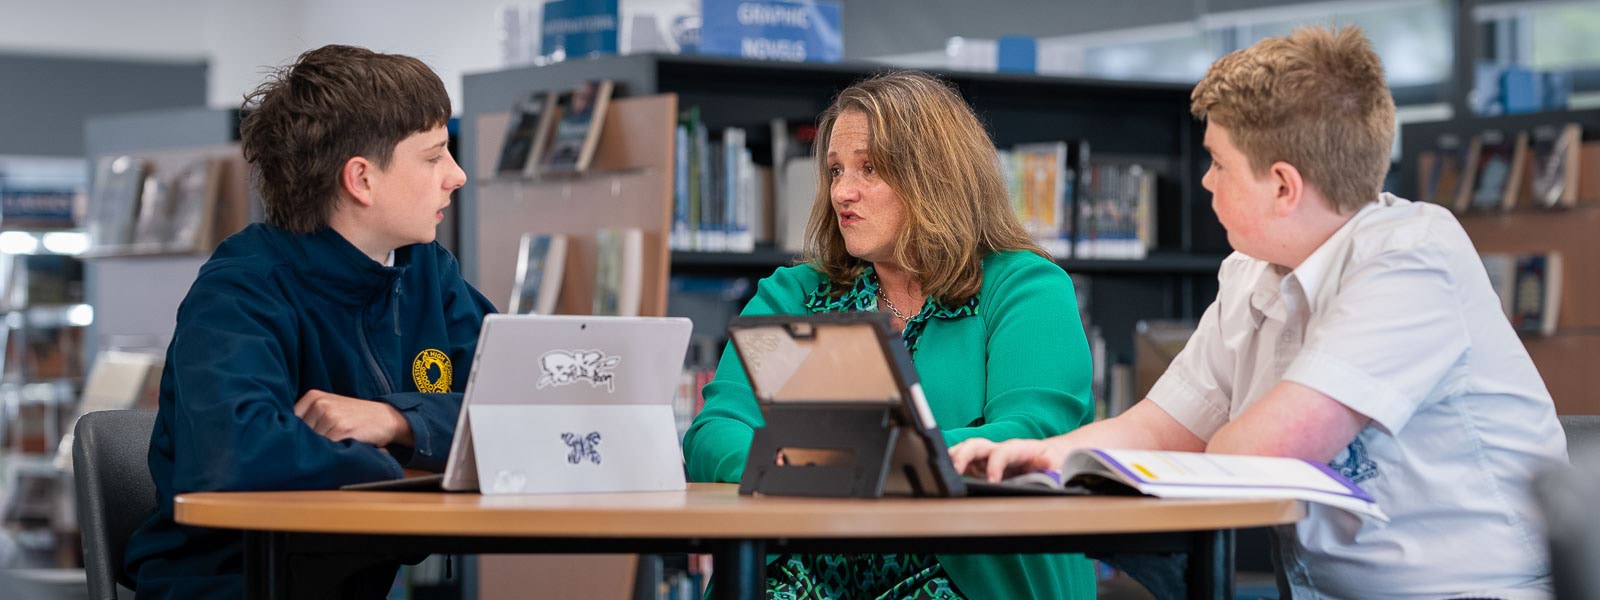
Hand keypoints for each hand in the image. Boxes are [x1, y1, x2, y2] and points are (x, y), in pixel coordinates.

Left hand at [293, 390, 412, 447]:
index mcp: (313, 396)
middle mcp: (319, 403)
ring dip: (317, 450)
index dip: (293, 435)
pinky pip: (325, 448)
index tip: (297, 443)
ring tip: (333, 448)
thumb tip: (282, 439)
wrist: (386, 418)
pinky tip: (339, 450)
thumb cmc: (355, 418)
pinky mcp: (340, 429)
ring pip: (310, 442)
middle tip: (321, 447)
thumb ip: (309, 418)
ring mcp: (329, 415)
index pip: (289, 421)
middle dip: (305, 444)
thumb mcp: (330, 408)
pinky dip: (329, 453)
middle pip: (298, 433)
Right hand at [949, 437, 1066, 481]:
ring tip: (944, 472)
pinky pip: (964, 462)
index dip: (996, 465)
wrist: (1053, 458)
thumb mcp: (1059, 468)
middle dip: (963, 456)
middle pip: (976, 444)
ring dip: (953, 458)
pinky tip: (949, 478)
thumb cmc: (1055, 464)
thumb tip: (1046, 473)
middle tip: (955, 471)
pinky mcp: (983, 466)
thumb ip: (1052, 472)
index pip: (1003, 451)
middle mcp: (1000, 449)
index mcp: (1020, 448)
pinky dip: (954, 467)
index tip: (992, 481)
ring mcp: (989, 456)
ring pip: (966, 450)